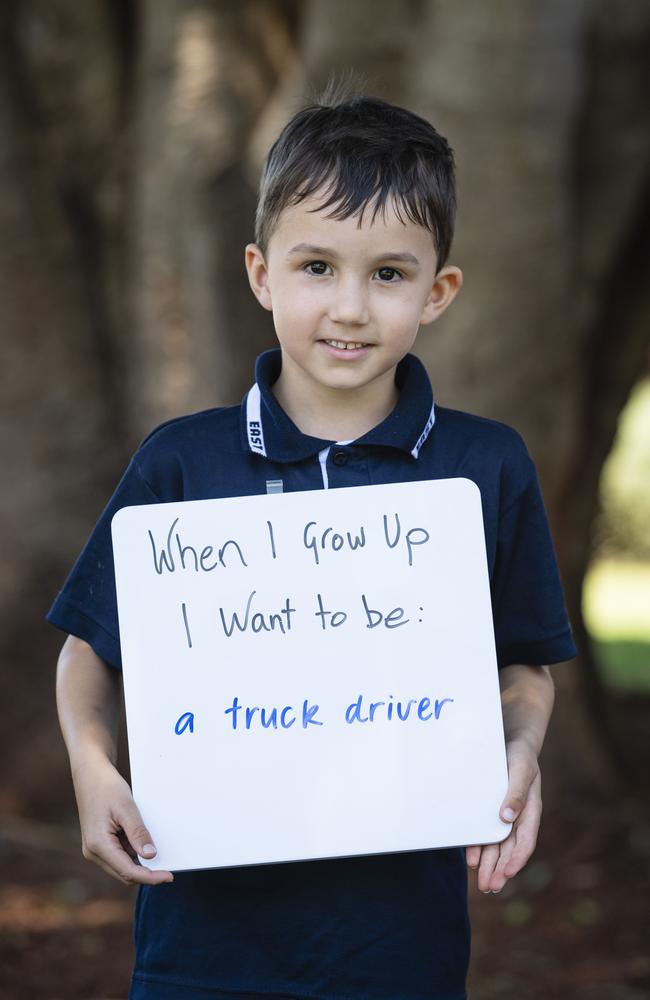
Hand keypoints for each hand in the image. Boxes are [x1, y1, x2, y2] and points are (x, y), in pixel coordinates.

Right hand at [73, 753, 173, 885]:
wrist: (90, 774)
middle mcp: (93, 852)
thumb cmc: (106, 787)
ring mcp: (95, 849)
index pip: (128, 871)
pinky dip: (133, 854)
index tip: (168, 876)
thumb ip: (138, 833)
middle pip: (124, 874)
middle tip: (168, 870)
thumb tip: (151, 856)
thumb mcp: (126, 808)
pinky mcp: (99, 844)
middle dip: (146, 874)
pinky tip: (145, 845)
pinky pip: (119, 856)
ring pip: (122, 866)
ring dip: (140, 864)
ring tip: (159, 853)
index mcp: (98, 845)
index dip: (150, 877)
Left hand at [465, 738, 541, 892]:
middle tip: (489, 887)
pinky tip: (472, 860)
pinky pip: (485, 834)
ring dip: (490, 865)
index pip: (525, 841)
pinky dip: (479, 848)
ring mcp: (504, 816)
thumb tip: (507, 818)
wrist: (509, 740)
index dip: (516, 859)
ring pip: (498, 846)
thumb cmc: (519, 755)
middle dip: (500, 870)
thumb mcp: (521, 770)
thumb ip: (516, 793)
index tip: (506, 874)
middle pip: (509, 849)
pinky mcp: (490, 810)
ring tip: (482, 883)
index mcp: (531, 810)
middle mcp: (518, 817)